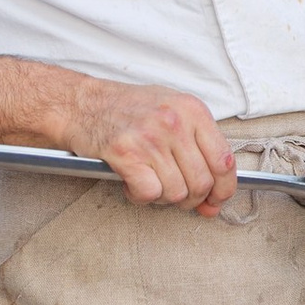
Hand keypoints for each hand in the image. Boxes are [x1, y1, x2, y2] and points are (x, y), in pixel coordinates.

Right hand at [0, 57, 241, 214]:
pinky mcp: (125, 152)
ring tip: (147, 182)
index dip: (223, 190)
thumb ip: (197, 147)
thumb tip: (215, 195)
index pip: (225, 161)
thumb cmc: (126, 110)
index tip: (214, 201)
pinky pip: (150, 193)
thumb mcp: (171, 112)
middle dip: (190, 199)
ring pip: (176, 192)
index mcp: (193, 110)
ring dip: (162, 197)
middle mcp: (175, 121)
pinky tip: (132, 184)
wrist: (80, 103)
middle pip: (201, 183)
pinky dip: (141, 197)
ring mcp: (150, 136)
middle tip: (173, 194)